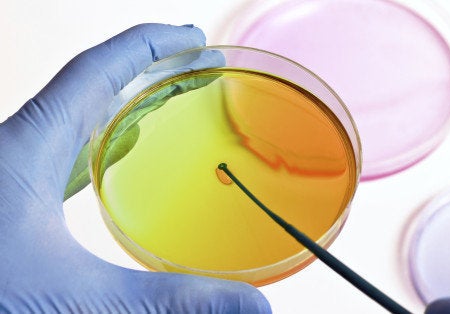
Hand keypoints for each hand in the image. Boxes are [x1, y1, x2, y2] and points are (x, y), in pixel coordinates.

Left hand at [0, 23, 269, 312]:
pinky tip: (111, 165)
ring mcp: (7, 174)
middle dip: (145, 69)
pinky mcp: (5, 200)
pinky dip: (95, 144)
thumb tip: (253, 307)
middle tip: (195, 68)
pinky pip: (57, 153)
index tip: (193, 38)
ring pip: (70, 118)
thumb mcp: (78, 301)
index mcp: (24, 149)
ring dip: (120, 104)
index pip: (96, 71)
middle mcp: (12, 150)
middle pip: (87, 86)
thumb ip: (169, 302)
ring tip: (164, 104)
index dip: (149, 46)